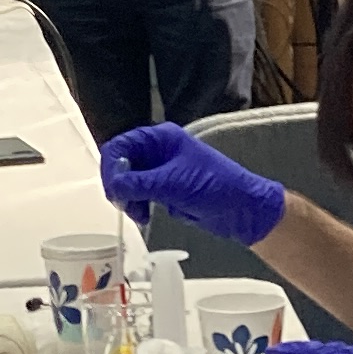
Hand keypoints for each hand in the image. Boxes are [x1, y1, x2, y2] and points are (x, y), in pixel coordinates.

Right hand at [99, 121, 283, 244]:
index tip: (113, 189)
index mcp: (161, 138)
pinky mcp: (164, 188)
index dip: (112, 167)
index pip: (121, 145)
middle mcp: (158, 150)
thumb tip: (113, 186)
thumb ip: (139, 184)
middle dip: (119, 185)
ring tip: (139, 214)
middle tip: (123, 204)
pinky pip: (139, 194)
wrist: (241, 209)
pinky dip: (137, 204)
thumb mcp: (172, 184)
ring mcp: (160, 170)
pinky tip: (144, 215)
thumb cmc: (214, 186)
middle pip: (121, 163)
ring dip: (127, 198)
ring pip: (128, 181)